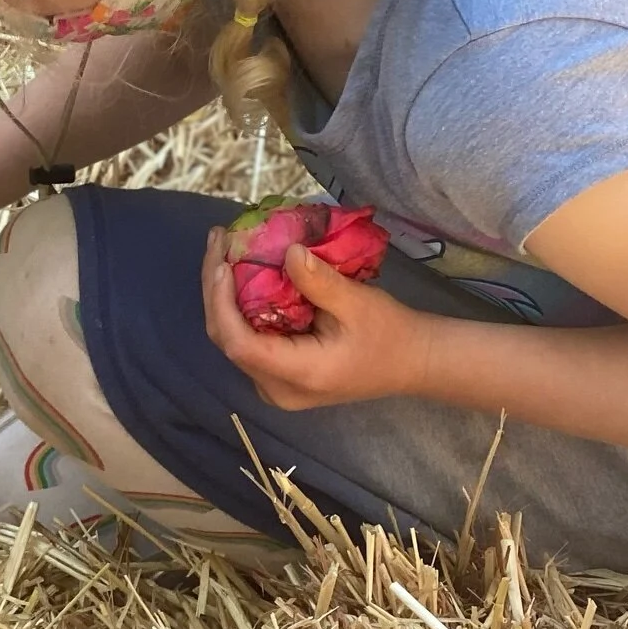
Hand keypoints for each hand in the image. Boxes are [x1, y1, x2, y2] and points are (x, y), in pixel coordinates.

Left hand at [201, 228, 435, 408]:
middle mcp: (276, 389)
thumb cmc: (390, 335)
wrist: (412, 362)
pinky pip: (248, 338)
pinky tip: (240, 271)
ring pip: (232, 338)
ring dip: (223, 294)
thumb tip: (288, 250)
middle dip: (215, 289)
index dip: (221, 303)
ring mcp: (275, 385)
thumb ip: (319, 282)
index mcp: (296, 375)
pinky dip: (240, 305)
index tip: (222, 262)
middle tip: (218, 240)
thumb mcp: (359, 304)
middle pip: (227, 339)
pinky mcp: (278, 374)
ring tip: (223, 248)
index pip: (238, 344)